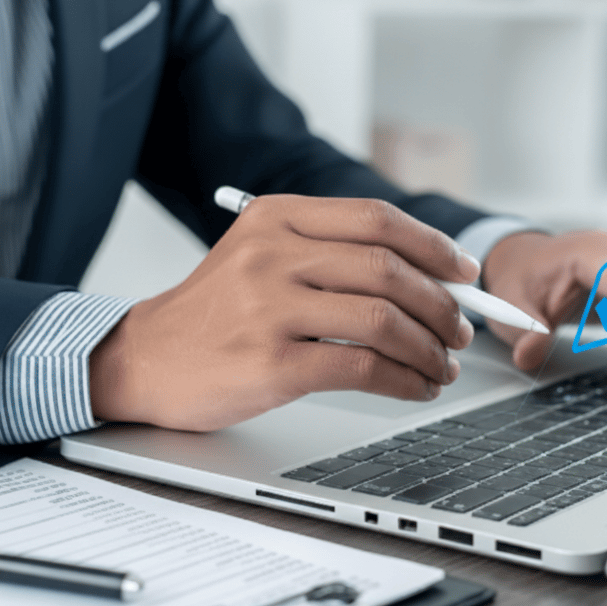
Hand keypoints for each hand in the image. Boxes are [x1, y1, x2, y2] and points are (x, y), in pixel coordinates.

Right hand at [89, 196, 479, 430]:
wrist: (143, 360)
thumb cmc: (215, 313)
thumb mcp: (261, 256)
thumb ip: (332, 254)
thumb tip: (429, 275)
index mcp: (276, 218)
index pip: (376, 219)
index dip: (433, 246)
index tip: (463, 271)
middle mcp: (272, 255)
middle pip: (388, 271)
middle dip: (441, 305)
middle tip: (461, 330)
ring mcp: (269, 309)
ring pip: (382, 321)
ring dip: (429, 348)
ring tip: (444, 365)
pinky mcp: (271, 364)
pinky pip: (362, 369)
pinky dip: (404, 380)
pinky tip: (416, 387)